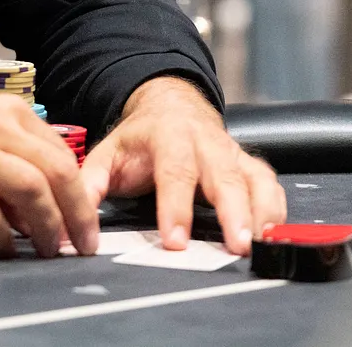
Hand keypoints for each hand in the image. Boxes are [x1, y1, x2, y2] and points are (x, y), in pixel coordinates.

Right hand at [0, 75, 98, 257]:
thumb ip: (10, 156)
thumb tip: (36, 207)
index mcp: (10, 113)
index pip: (63, 155)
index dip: (82, 194)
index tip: (85, 223)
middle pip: (57, 172)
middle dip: (78, 214)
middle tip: (82, 246)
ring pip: (30, 190)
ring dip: (48, 226)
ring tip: (49, 251)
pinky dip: (1, 236)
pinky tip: (3, 250)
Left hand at [79, 77, 285, 256]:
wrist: (171, 107)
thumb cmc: (141, 138)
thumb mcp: (108, 152)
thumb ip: (91, 183)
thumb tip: (76, 218)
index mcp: (169, 136)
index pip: (173, 172)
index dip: (176, 207)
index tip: (176, 241)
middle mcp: (207, 143)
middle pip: (223, 176)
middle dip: (232, 212)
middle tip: (237, 245)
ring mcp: (233, 153)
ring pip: (254, 180)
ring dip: (261, 213)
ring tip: (260, 245)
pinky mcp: (250, 166)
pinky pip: (271, 186)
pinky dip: (276, 210)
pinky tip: (274, 234)